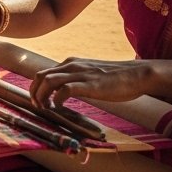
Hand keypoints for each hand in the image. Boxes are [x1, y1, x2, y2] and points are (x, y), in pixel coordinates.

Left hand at [28, 58, 163, 108]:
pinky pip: (65, 89)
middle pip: (41, 75)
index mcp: (71, 63)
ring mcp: (81, 73)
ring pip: (48, 80)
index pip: (44, 72)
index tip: (38, 101)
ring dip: (41, 96)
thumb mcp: (90, 75)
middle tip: (37, 106)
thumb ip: (77, 79)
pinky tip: (59, 107)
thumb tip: (65, 91)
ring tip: (45, 108)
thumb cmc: (116, 77)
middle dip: (34, 92)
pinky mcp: (90, 83)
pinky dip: (57, 99)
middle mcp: (72, 65)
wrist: (137, 74)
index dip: (36, 88)